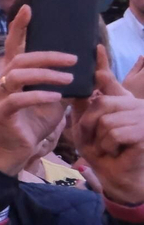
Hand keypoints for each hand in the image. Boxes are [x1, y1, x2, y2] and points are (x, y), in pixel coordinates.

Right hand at [0, 8, 74, 176]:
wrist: (17, 150)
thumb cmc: (33, 123)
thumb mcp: (51, 98)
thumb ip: (59, 83)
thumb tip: (81, 68)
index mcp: (11, 75)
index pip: (13, 46)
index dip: (19, 27)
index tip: (29, 8)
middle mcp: (0, 81)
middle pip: (20, 58)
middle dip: (48, 56)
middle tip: (72, 59)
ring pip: (18, 75)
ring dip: (47, 75)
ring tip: (67, 79)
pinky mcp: (0, 113)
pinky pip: (19, 99)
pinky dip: (39, 96)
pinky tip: (55, 98)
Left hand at [71, 53, 143, 204]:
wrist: (120, 177)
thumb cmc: (104, 152)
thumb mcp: (89, 127)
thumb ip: (88, 104)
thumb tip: (86, 75)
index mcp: (123, 102)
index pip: (110, 82)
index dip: (102, 66)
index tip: (96, 46)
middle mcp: (136, 106)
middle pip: (100, 105)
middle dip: (90, 126)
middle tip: (97, 141)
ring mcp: (143, 118)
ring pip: (106, 121)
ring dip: (101, 140)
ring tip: (109, 148)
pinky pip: (115, 133)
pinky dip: (110, 146)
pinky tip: (117, 152)